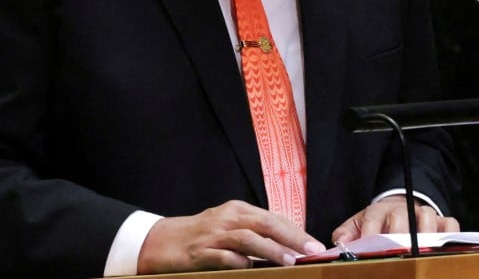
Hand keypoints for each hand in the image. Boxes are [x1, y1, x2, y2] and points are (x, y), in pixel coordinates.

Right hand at [136, 200, 325, 273]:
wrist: (162, 241)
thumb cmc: (202, 236)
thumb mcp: (229, 228)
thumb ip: (255, 234)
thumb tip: (288, 247)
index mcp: (238, 210)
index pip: (274, 218)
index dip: (296, 231)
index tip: (315, 244)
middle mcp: (228, 218)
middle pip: (266, 224)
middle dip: (292, 237)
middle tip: (312, 250)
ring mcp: (214, 235)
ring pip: (248, 238)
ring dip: (271, 250)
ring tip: (291, 260)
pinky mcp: (200, 252)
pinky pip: (223, 257)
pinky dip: (238, 262)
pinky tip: (251, 269)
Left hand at [331, 195, 459, 244]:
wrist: (400, 207)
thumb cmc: (379, 221)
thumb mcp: (360, 223)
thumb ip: (348, 232)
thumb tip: (341, 241)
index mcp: (380, 210)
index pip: (374, 217)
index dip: (370, 232)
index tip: (368, 245)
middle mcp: (403, 209)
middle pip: (401, 217)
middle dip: (397, 235)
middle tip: (395, 252)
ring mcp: (424, 215)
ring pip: (427, 218)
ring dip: (424, 234)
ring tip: (419, 251)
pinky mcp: (443, 222)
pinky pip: (450, 225)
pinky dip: (449, 234)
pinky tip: (441, 248)